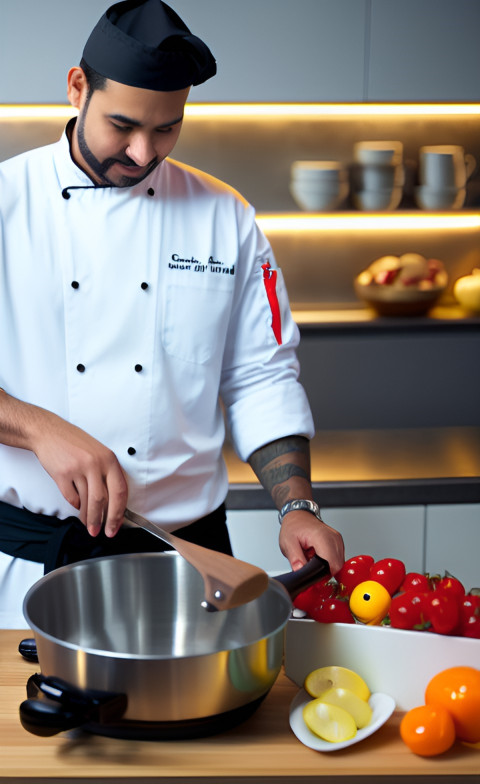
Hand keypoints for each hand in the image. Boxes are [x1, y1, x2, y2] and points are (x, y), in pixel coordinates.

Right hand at [29, 409, 127, 537]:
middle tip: (102, 532)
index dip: (119, 512)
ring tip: (88, 525)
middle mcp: (95, 463)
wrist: (49, 432)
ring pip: (87, 501)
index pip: (120, 490)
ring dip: (88, 518)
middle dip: (104, 520)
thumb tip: (114, 504)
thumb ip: (107, 475)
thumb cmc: (75, 443)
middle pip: (103, 500)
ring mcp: (78, 468)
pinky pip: (71, 498)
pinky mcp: (62, 474)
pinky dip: (75, 505)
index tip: (116, 525)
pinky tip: (76, 506)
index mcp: (109, 459)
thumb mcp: (98, 453)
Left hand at [279, 510, 344, 575]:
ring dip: (326, 566)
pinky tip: (318, 555)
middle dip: (323, 571)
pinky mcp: (338, 541)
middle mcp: (333, 537)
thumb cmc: (293, 526)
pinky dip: (329, 561)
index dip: (322, 574)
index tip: (312, 575)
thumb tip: (300, 572)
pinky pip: (338, 558)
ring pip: (338, 563)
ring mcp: (337, 539)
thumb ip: (295, 559)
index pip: (331, 564)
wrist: (298, 515)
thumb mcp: (287, 543)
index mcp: (321, 537)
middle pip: (336, 566)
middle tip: (309, 565)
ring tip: (313, 558)